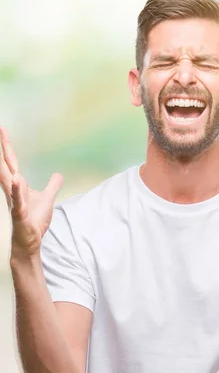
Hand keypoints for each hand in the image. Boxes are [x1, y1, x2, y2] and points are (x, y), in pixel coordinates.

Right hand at [0, 127, 62, 256]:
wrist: (30, 241)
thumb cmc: (34, 220)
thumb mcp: (47, 199)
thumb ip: (52, 186)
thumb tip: (58, 174)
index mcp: (18, 185)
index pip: (11, 162)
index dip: (7, 147)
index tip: (3, 130)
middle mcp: (13, 191)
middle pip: (6, 167)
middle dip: (3, 151)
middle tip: (0, 131)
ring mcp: (15, 203)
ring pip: (9, 183)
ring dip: (8, 169)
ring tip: (4, 154)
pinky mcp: (20, 215)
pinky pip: (18, 201)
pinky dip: (17, 191)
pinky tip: (17, 180)